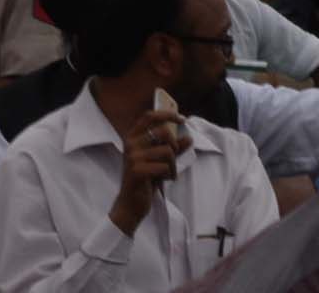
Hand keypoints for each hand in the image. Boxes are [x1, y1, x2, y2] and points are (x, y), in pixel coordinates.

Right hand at [109, 109, 185, 235]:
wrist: (130, 205)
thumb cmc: (145, 180)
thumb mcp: (160, 161)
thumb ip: (173, 149)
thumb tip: (189, 138)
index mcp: (133, 138)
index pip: (150, 116)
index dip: (167, 114)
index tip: (182, 119)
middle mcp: (130, 144)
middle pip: (163, 131)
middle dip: (175, 145)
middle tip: (174, 158)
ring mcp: (132, 157)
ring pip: (167, 151)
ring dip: (173, 165)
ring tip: (168, 174)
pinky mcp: (137, 170)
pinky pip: (164, 166)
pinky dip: (170, 174)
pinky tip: (165, 180)